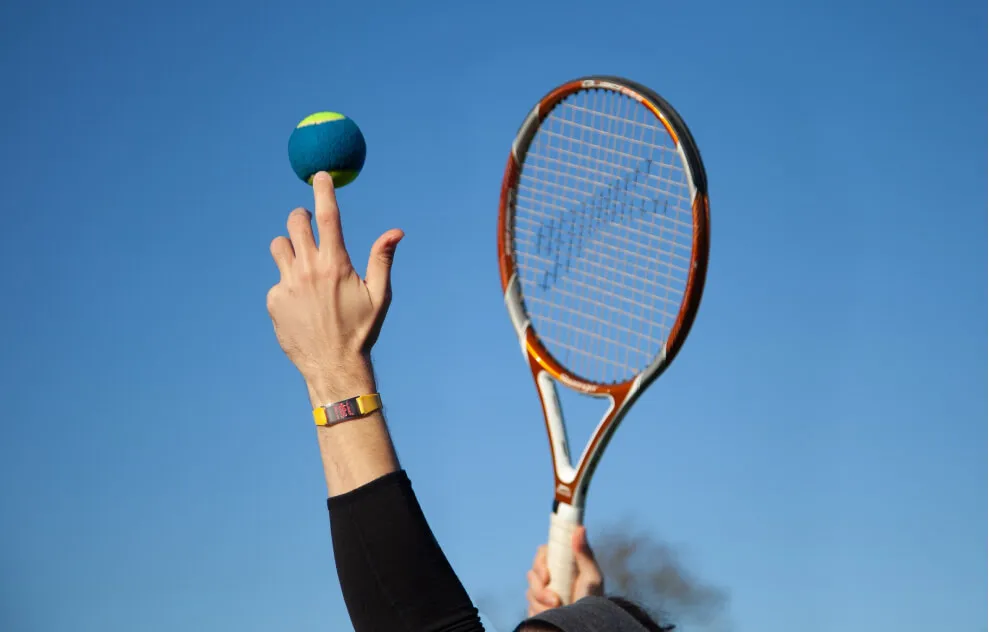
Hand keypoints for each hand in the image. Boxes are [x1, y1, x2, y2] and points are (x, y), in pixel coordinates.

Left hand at [266, 172, 403, 402]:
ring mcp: (288, 285)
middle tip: (308, 224)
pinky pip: (278, 280)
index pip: (327, 216)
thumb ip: (382, 259)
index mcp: (336, 264)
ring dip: (290, 247)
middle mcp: (309, 270)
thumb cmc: (362, 330)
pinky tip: (302, 305)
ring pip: (279, 246)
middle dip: (301, 217)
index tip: (320, 175)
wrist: (334, 366)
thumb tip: (396, 231)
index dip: (323, 190)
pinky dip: (288, 284)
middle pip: (295, 222)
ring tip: (304, 265)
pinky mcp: (274, 301)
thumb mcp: (380, 296)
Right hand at [525, 526, 603, 615]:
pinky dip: (539, 614)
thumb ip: (584, 553)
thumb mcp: (592, 577)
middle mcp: (549, 577)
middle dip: (540, 590)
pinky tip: (552, 617)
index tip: (546, 576)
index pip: (542, 554)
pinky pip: (529, 609)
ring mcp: (542, 593)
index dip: (540, 563)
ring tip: (559, 610)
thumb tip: (580, 528)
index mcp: (561, 564)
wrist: (587, 625)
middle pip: (531, 574)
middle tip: (555, 600)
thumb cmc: (594, 599)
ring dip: (542, 604)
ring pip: (529, 593)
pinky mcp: (537, 608)